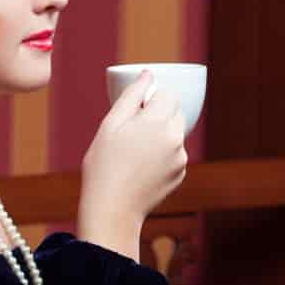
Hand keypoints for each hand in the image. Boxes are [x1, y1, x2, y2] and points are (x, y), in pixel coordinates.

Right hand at [79, 71, 186, 254]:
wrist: (112, 209)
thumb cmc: (104, 167)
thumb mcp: (110, 125)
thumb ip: (131, 95)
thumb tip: (147, 74)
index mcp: (158, 122)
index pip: (167, 94)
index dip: (150, 100)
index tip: (133, 114)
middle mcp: (176, 138)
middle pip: (175, 112)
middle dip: (158, 115)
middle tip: (132, 133)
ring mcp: (181, 158)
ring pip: (174, 133)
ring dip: (160, 135)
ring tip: (134, 154)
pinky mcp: (180, 174)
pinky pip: (174, 154)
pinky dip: (162, 155)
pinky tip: (141, 168)